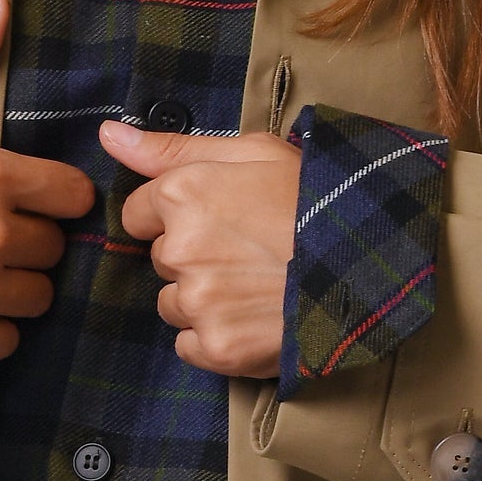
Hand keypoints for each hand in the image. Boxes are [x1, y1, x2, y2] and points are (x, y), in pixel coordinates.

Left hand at [102, 117, 299, 376]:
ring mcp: (198, 302)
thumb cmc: (318, 200)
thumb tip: (108, 133)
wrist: (373, 264)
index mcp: (183, 194)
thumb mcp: (255, 152)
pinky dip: (216, 338)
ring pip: (172, 304)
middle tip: (251, 252)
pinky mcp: (217, 347)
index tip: (217, 220)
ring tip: (258, 286)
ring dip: (204, 300)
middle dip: (194, 257)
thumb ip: (173, 146)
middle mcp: (180, 249)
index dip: (176, 216)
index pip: (138, 213)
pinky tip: (255, 319)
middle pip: (160, 259)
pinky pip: (189, 345)